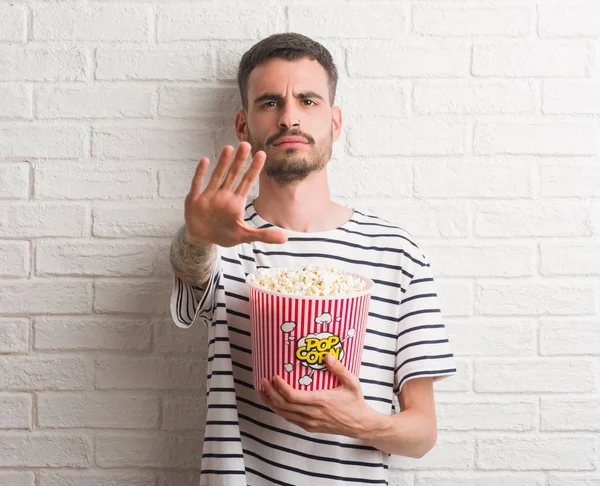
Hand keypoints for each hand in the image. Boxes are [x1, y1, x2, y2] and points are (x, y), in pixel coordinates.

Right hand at [184, 142, 287, 247]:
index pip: (247, 181)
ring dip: (222, 163)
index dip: (254, 169)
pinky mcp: (195, 200)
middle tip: (246, 144)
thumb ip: (263, 235)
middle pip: (233, 174)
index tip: (262, 154)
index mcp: (236, 201)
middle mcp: (224, 194)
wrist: (202, 239)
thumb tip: (285, 239)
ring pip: (217, 176)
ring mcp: (209, 195)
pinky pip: (198, 184)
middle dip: (239, 160)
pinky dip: (200, 174)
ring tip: (229, 148)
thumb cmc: (224, 234)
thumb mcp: (245, 236)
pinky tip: (205, 160)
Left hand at [259, 353, 376, 437]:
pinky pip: (290, 419)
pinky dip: (279, 411)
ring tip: (262, 391)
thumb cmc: (355, 402)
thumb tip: (327, 355)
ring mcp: (310, 422)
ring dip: (271, 403)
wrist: (360, 425)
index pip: (292, 396)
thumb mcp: (351, 382)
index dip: (280, 387)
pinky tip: (275, 403)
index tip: (274, 376)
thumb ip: (339, 368)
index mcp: (320, 401)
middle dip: (270, 393)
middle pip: (283, 405)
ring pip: (284, 414)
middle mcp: (312, 414)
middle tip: (262, 381)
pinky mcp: (310, 427)